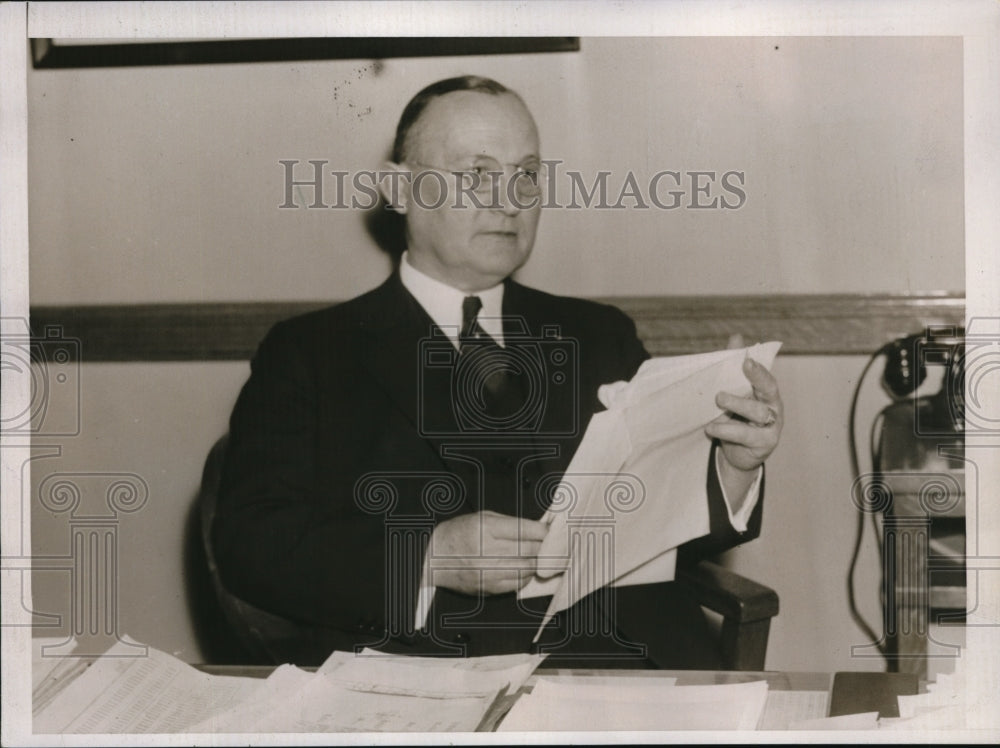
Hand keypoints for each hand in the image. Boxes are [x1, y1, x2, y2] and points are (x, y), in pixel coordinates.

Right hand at [427, 511, 547, 595]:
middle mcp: (487, 551)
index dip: (543, 531)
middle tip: (549, 544)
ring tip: (538, 556)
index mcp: (486, 528)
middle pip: (530, 550)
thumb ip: (511, 523)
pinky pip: (518, 583)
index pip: (526, 530)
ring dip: (536, 562)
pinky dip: (526, 575)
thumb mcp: (482, 517)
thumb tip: (538, 530)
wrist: (434, 558)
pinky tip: (524, 568)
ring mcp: (488, 572)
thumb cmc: (459, 534)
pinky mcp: (489, 587)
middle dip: (543, 546)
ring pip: (527, 568)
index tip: (550, 531)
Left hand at [705, 350, 783, 474]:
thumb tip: (736, 337)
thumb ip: (733, 366)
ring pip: (758, 412)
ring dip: (737, 405)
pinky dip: (727, 429)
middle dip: (755, 380)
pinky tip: (711, 427)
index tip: (746, 360)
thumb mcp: (734, 392)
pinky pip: (746, 435)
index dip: (758, 368)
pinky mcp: (764, 443)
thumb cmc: (737, 417)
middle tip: (735, 374)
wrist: (737, 454)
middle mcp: (773, 406)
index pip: (766, 376)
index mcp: (767, 391)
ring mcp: (772, 426)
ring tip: (718, 401)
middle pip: (769, 390)